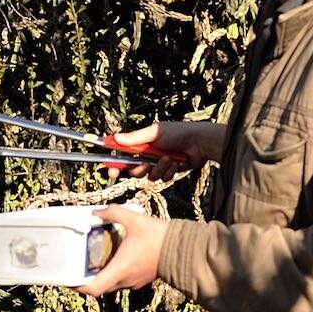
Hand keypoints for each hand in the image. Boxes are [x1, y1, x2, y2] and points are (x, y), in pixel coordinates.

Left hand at [76, 205, 168, 296]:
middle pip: (99, 288)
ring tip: (95, 260)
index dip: (77, 287)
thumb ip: (112, 212)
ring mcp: (134, 282)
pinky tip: (115, 257)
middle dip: (87, 279)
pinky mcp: (141, 279)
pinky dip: (115, 273)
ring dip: (102, 276)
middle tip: (78, 266)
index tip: (68, 279)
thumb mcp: (133, 219)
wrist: (183, 247)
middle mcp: (125, 280)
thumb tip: (96, 212)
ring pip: (111, 285)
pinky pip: (123, 281)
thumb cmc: (159, 236)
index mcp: (119, 270)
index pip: (92, 289)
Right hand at [105, 121, 226, 180]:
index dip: (116, 165)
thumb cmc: (178, 133)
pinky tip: (177, 163)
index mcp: (142, 143)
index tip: (111, 172)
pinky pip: (163, 178)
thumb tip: (115, 137)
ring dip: (159, 168)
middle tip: (146, 165)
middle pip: (134, 170)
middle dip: (140, 169)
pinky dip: (170, 171)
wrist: (200, 143)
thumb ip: (134, 138)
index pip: (123, 156)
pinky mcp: (169, 171)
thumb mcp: (154, 133)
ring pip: (149, 176)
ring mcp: (159, 164)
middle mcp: (148, 154)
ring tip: (169, 158)